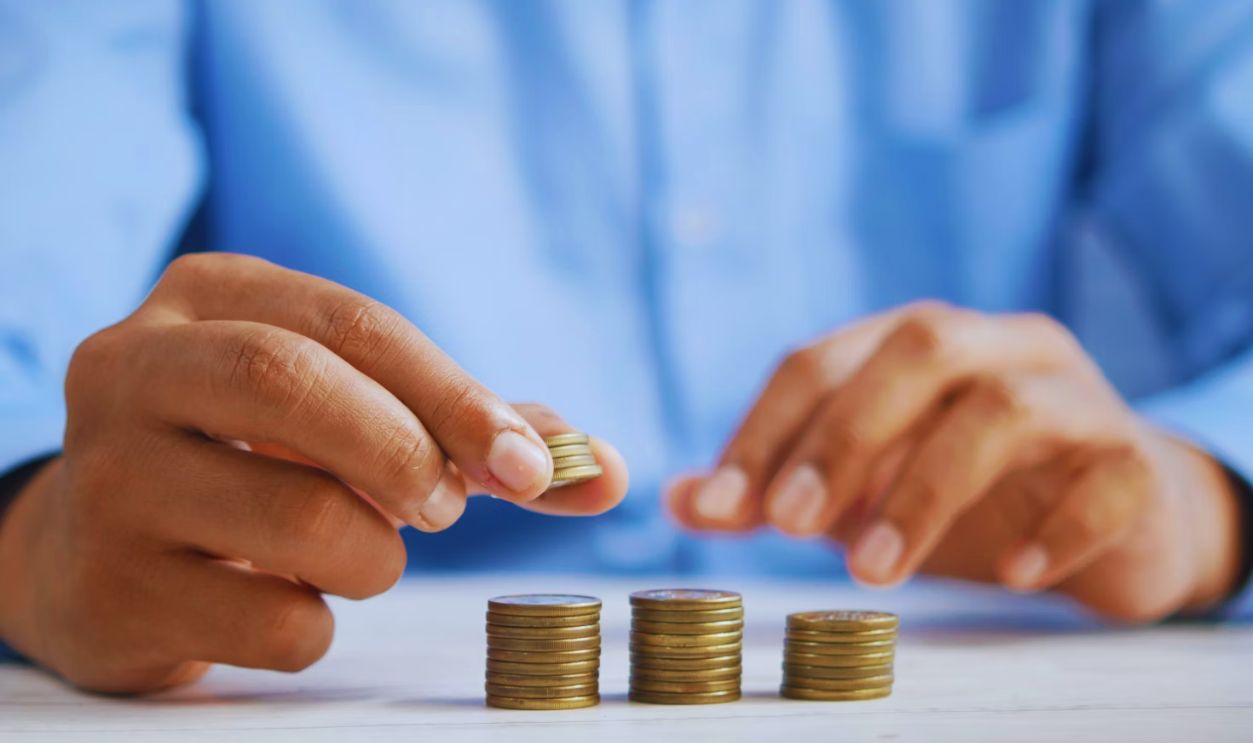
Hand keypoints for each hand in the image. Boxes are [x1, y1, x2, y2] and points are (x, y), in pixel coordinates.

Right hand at [0, 253, 627, 692]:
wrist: (99, 553)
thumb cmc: (257, 463)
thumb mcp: (346, 412)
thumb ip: (473, 431)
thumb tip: (605, 470)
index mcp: (208, 297)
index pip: (353, 323)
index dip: (456, 394)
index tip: (531, 465)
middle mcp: (134, 369)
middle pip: (294, 383)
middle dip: (407, 453)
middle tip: (446, 508)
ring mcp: (107, 480)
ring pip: (299, 519)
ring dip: (374, 556)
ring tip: (357, 552)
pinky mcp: (109, 589)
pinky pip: (273, 622)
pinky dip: (319, 625)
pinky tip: (285, 600)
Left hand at [668, 302, 1241, 621]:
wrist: (1118, 515)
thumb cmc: (970, 493)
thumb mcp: (862, 489)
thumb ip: (775, 489)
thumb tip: (678, 501)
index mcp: (915, 342)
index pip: (821, 360)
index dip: (763, 429)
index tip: (718, 507)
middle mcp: (996, 346)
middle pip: (917, 350)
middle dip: (843, 436)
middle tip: (788, 525)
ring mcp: (1074, 395)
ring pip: (1004, 408)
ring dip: (926, 490)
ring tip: (874, 572)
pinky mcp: (1135, 459)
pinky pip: (1106, 477)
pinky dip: (1055, 527)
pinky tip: (1012, 574)